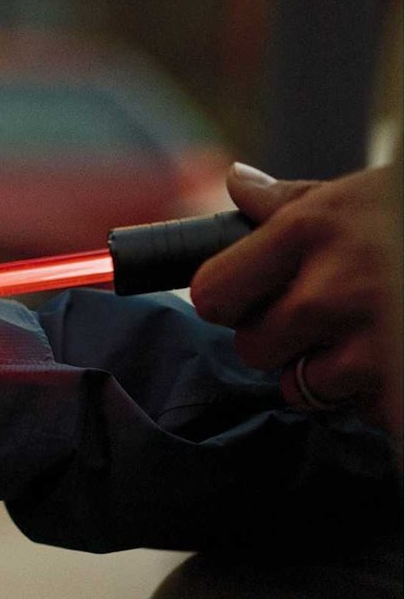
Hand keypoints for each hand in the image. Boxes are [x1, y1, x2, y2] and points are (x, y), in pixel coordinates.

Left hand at [191, 163, 398, 428]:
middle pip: (255, 348)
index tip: (253, 299)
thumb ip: (299, 202)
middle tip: (340, 316)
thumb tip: (237, 186)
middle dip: (287, 341)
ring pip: (304, 387)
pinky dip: (381, 399)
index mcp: (315, 227)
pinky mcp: (401, 392)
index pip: (213, 293)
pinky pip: (360, 412)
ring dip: (335, 373)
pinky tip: (404, 359)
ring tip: (387, 334)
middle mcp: (338, 286)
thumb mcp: (378, 195)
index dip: (231, 302)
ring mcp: (375, 346)